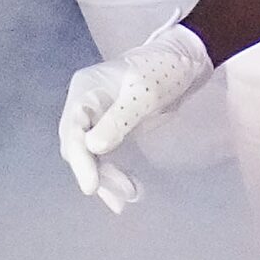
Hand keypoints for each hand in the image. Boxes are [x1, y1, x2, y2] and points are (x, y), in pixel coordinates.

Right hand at [58, 20, 213, 210]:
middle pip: (78, 146)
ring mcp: (99, 118)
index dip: (80, 160)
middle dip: (96, 172)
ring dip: (107, 178)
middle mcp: (86, 105)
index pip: (73, 130)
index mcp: (85, 91)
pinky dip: (114, 174)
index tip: (91, 187)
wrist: (186, 62)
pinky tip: (128, 193)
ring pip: (91, 155)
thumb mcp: (144, 93)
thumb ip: (120, 119)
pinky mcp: (115, 129)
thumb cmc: (165, 69)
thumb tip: (94, 148)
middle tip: (125, 193)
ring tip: (131, 197)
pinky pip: (106, 156)